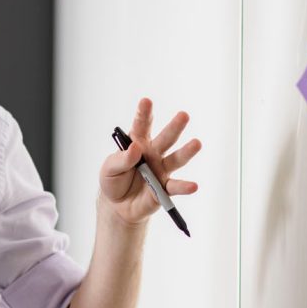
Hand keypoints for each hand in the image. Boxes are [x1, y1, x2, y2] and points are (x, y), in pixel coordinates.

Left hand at [101, 97, 200, 226]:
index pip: (141, 126)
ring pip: (176, 159)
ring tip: (196, 143)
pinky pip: (175, 187)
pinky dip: (184, 187)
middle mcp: (153, 154)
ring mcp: (161, 170)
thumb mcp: (109, 169)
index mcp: (138, 143)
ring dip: (186, 152)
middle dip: (174, 126)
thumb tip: (135, 148)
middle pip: (165, 138)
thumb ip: (121, 159)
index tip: (146, 101)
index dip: (144, 113)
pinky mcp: (164, 189)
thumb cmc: (113, 181)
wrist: (117, 206)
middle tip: (183, 115)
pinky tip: (193, 186)